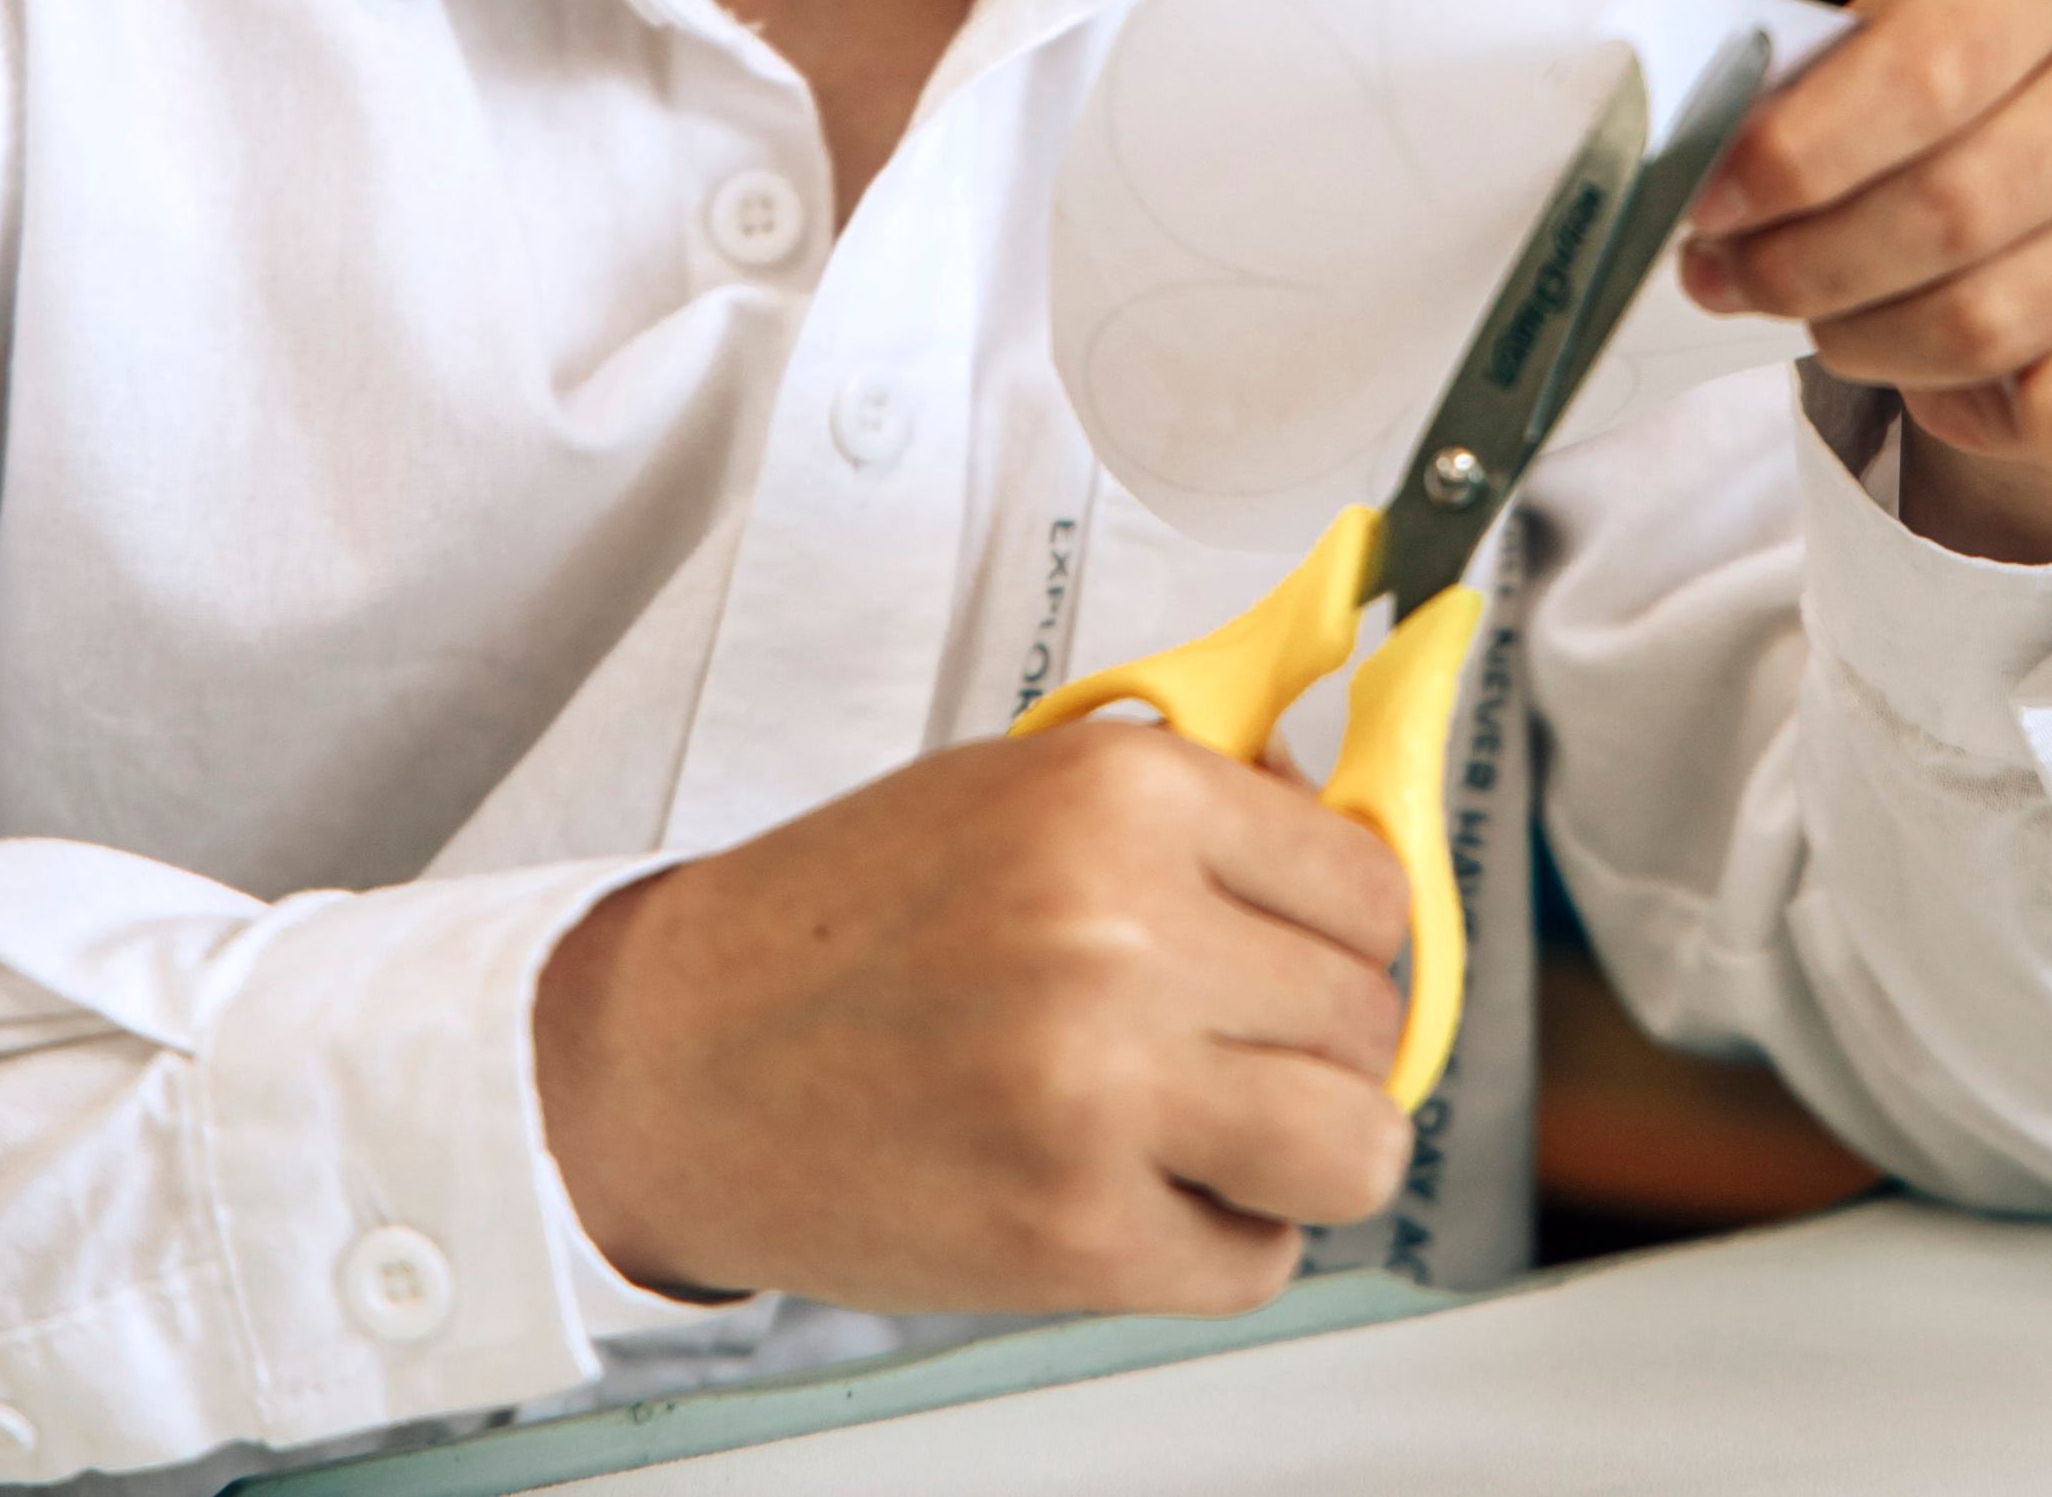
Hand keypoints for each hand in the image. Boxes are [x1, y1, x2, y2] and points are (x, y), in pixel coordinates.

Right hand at [533, 723, 1412, 1314]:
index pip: (1371, 884)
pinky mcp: (1072, 1234)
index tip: (1311, 955)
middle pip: (1368, 1016)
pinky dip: (1216, 1243)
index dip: (1350, 933)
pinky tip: (1132, 1190)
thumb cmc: (848, 919)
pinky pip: (1254, 1263)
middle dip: (1320, 1043)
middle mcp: (1123, 930)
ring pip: (1355, 1147)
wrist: (681, 1057)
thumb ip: (1199, 804)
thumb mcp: (1025, 790)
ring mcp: (1103, 1089)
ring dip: (1308, 1153)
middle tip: (1233, 1045)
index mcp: (1123, 793)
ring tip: (1221, 1129)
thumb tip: (1354, 833)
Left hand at [1681, 0, 2051, 563]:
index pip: (1929, 68)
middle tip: (1725, 276)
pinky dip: (2000, 420)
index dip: (1802, 152)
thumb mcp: (1888, 25)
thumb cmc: (1950, 76)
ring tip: (1804, 317)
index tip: (1712, 201)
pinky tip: (1936, 387)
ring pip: (2004, 320)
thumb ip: (1815, 85)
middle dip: (1809, 263)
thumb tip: (1714, 177)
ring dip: (1868, 340)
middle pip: (1960, 207)